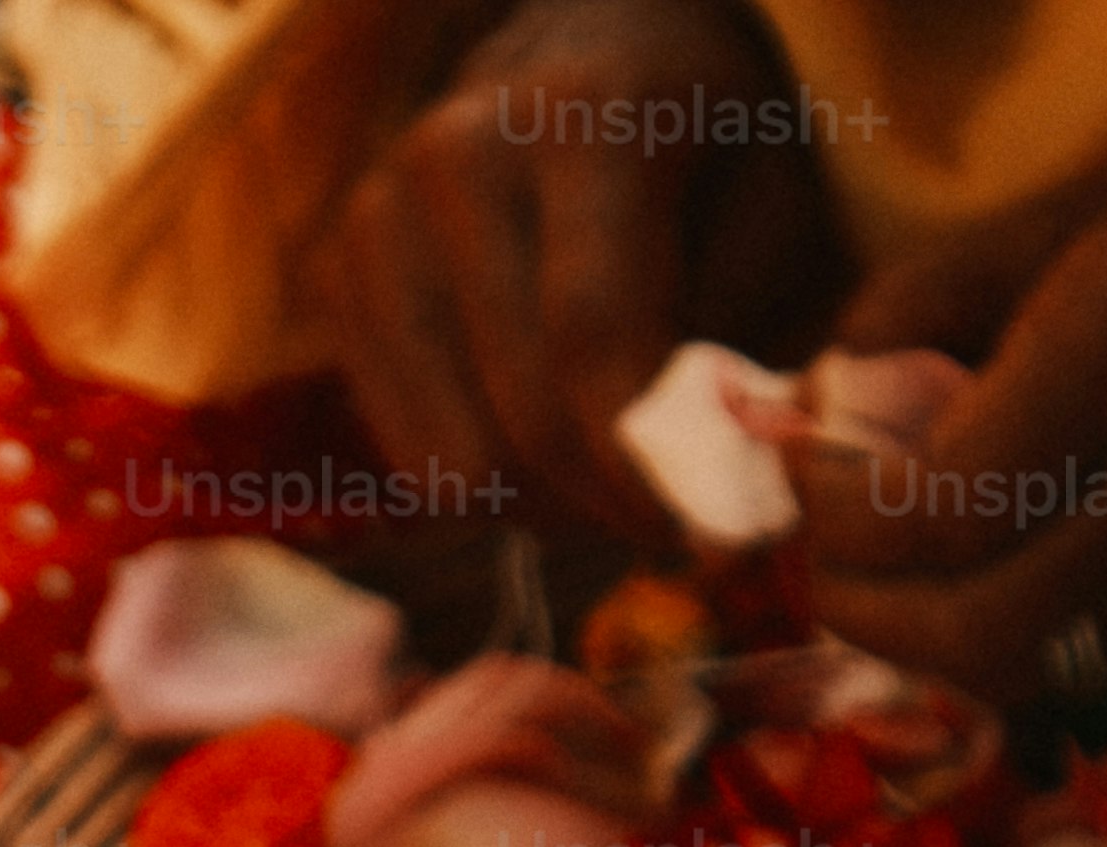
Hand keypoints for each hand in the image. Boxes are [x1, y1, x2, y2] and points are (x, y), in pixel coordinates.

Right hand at [332, 0, 843, 548]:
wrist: (586, 46)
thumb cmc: (702, 139)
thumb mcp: (766, 208)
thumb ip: (734, 339)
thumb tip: (709, 490)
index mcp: (580, 116)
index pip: (591, 337)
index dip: (644, 468)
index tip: (704, 538)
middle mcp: (456, 155)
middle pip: (516, 416)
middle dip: (604, 504)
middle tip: (670, 520)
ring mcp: (380, 214)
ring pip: (450, 460)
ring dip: (543, 506)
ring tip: (607, 479)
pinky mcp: (339, 274)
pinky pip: (406, 456)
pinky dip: (483, 486)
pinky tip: (538, 446)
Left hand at [787, 128, 1106, 693]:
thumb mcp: (1082, 209)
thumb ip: (931, 297)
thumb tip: (816, 389)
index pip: (944, 501)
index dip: (843, 515)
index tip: (806, 471)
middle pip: (980, 624)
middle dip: (867, 611)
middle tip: (824, 559)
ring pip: (1032, 666)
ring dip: (925, 643)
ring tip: (883, 583)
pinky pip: (1090, 659)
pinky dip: (1004, 642)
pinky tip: (970, 588)